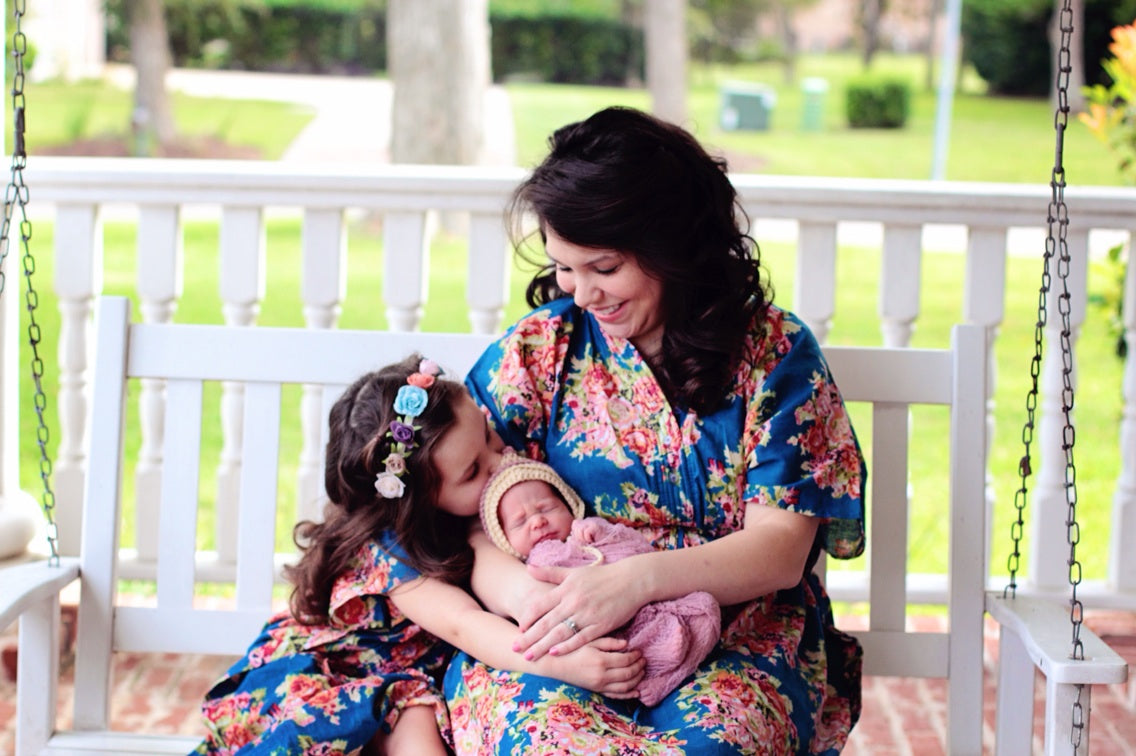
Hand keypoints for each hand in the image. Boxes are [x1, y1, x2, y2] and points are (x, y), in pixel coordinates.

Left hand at [514, 560, 645, 660]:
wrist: (631, 580)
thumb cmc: (602, 576)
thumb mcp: (574, 572)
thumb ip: (550, 573)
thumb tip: (528, 568)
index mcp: (565, 589)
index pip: (540, 605)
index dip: (527, 618)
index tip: (518, 628)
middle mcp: (573, 602)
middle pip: (546, 623)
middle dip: (529, 637)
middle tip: (514, 648)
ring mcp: (586, 615)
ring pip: (560, 633)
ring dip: (543, 646)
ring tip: (530, 656)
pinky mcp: (600, 625)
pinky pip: (580, 638)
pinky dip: (567, 646)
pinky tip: (555, 653)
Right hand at [554, 637, 644, 697]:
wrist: (555, 665)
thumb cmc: (571, 649)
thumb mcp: (589, 640)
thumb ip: (609, 642)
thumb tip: (626, 644)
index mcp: (601, 660)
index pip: (626, 660)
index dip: (635, 656)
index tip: (639, 651)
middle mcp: (602, 675)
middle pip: (628, 673)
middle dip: (639, 667)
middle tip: (644, 660)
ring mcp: (600, 685)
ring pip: (625, 686)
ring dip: (637, 679)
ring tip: (642, 671)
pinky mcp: (597, 691)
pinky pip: (616, 695)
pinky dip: (628, 694)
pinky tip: (636, 691)